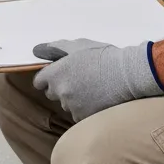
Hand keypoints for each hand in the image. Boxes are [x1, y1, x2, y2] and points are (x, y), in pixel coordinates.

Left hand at [31, 39, 163, 121]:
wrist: (127, 75)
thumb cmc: (103, 57)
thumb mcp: (78, 46)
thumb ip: (54, 48)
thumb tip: (37, 50)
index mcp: (56, 74)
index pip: (39, 82)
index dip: (48, 77)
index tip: (59, 74)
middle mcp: (61, 93)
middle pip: (52, 93)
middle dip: (61, 86)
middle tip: (79, 77)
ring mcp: (73, 107)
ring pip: (67, 104)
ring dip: (74, 98)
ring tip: (92, 86)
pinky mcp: (85, 118)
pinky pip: (79, 114)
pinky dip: (85, 108)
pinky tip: (97, 98)